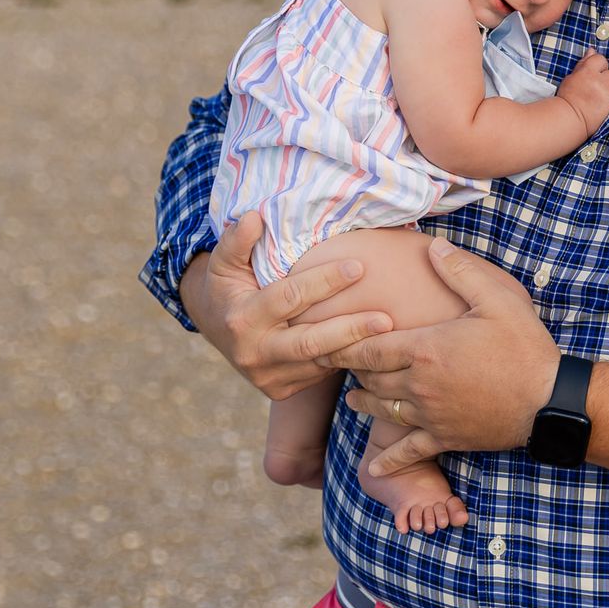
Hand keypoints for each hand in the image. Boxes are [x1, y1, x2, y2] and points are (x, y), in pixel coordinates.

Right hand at [183, 212, 391, 399]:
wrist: (216, 328)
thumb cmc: (228, 287)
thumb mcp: (224, 262)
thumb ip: (237, 240)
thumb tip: (255, 216)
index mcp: (242, 320)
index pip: (289, 298)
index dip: (324, 282)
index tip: (358, 267)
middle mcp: (254, 354)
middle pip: (310, 343)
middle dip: (350, 330)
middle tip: (386, 318)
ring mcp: (268, 377)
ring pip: (320, 363)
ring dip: (356, 350)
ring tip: (393, 336)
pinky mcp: (281, 390)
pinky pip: (321, 373)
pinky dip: (347, 359)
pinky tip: (375, 346)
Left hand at [319, 238, 561, 476]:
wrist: (549, 400)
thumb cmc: (524, 347)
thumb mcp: (498, 300)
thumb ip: (461, 272)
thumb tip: (434, 246)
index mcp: (426, 349)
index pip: (370, 346)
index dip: (345, 344)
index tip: (327, 339)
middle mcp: (420, 384)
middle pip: (372, 377)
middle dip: (352, 370)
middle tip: (338, 364)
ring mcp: (430, 415)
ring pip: (383, 410)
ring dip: (364, 403)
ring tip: (352, 398)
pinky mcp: (446, 438)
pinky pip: (409, 451)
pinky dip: (389, 461)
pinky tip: (373, 469)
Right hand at [556, 50, 608, 134]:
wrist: (570, 118)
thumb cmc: (568, 97)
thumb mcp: (572, 78)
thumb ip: (584, 64)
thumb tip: (592, 50)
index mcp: (586, 71)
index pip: (601, 59)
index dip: (599, 67)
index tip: (593, 75)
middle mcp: (599, 80)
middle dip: (608, 79)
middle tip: (598, 88)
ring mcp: (607, 91)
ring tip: (602, 96)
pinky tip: (606, 102)